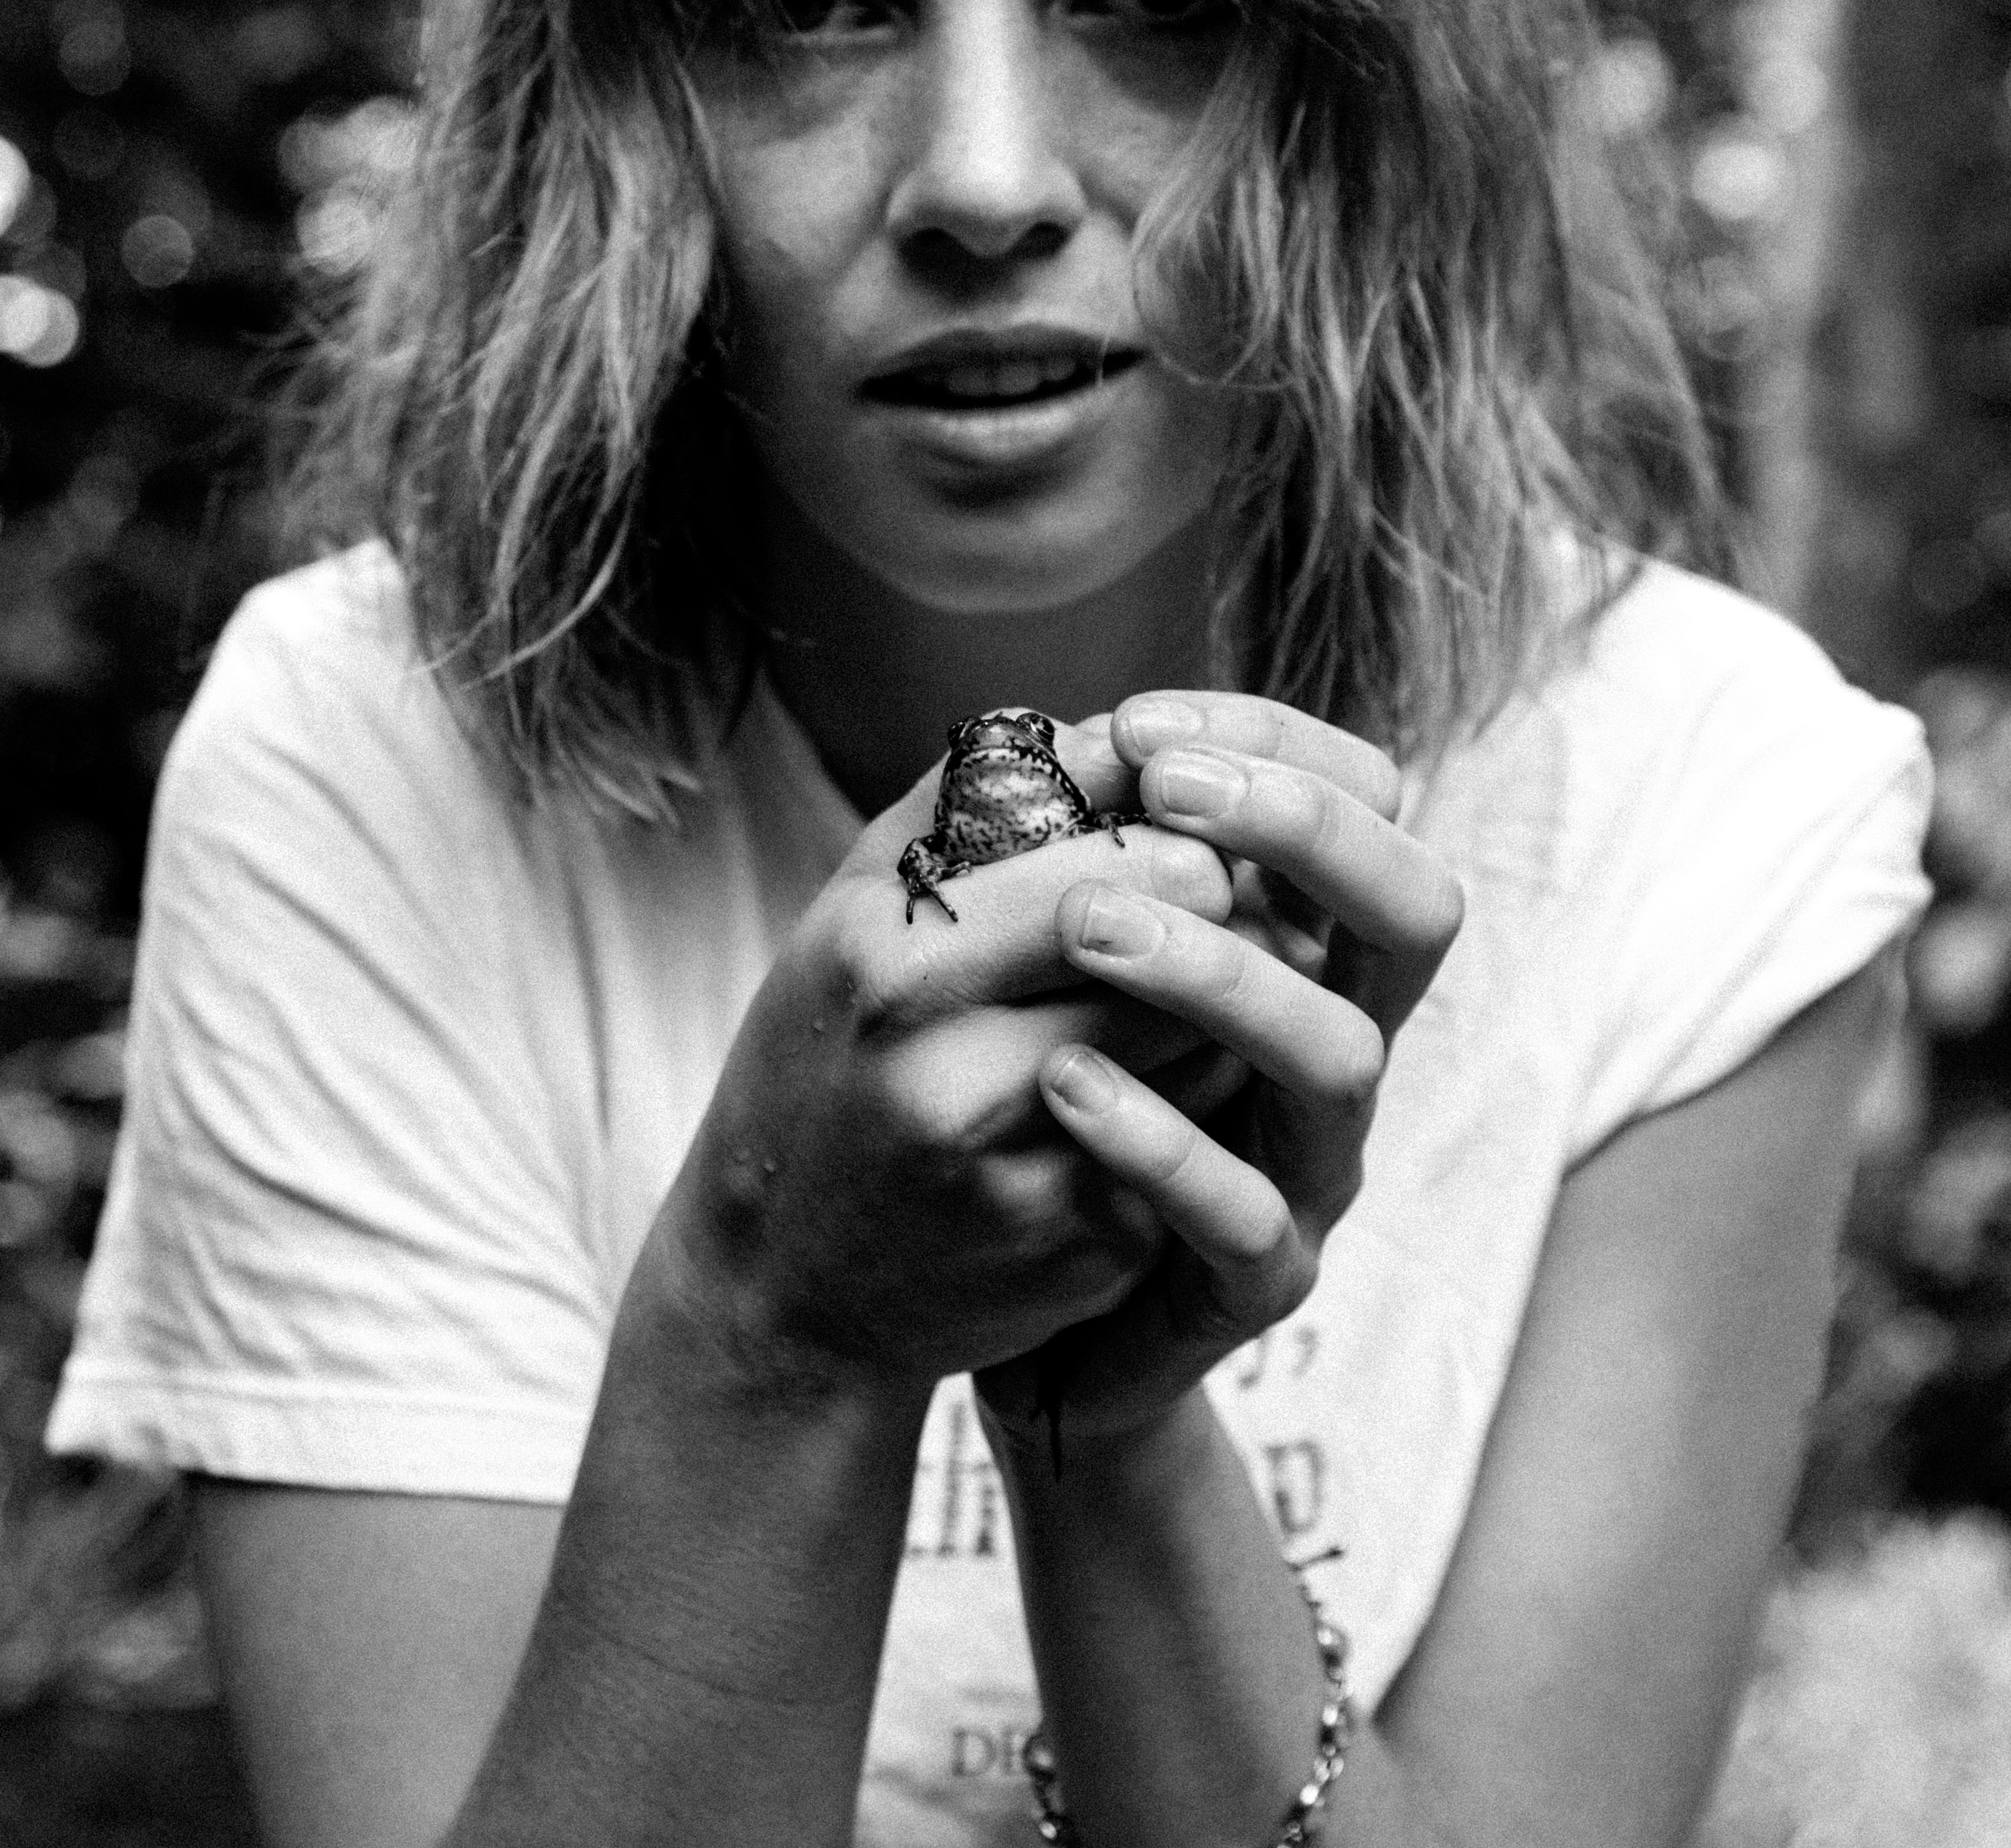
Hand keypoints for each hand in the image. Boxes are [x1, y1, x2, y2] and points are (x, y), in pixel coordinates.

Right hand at [640, 735, 1243, 1402]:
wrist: (776, 1286)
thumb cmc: (823, 1058)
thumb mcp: (852, 913)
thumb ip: (970, 801)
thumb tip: (1115, 725)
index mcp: (891, 964)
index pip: (1103, 868)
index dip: (1175, 839)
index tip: (1193, 833)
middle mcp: (948, 1073)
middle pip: (1170, 958)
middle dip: (1218, 921)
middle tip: (1234, 901)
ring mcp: (1020, 1175)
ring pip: (1206, 1052)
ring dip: (1222, 1013)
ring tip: (1199, 992)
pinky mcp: (1081, 1254)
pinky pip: (1198, 1145)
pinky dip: (1201, 1107)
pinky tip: (1165, 1093)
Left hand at [976, 694, 1464, 1455]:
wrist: (1026, 1308)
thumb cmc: (1061, 1090)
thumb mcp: (1082, 957)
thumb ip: (1094, 853)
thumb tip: (1051, 727)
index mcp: (1310, 945)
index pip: (1370, 805)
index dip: (1279, 744)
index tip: (1143, 721)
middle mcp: (1342, 1039)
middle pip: (1414, 909)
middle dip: (1302, 829)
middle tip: (1163, 790)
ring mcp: (1315, 1163)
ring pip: (1340, 1054)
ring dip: (1218, 971)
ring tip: (1086, 925)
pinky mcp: (1261, 1279)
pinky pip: (1245, 1210)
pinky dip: (1159, 1136)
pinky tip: (1062, 1079)